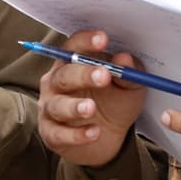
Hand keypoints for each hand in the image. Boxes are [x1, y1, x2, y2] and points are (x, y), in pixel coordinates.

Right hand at [38, 30, 145, 165]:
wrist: (105, 140)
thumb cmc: (113, 105)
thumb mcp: (128, 88)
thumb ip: (129, 74)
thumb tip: (125, 58)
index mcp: (72, 64)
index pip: (73, 47)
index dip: (85, 42)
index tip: (103, 39)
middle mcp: (55, 82)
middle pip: (64, 75)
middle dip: (83, 74)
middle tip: (104, 75)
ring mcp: (51, 108)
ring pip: (57, 105)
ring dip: (74, 106)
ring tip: (92, 108)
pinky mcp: (51, 134)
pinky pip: (59, 133)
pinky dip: (76, 134)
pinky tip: (95, 132)